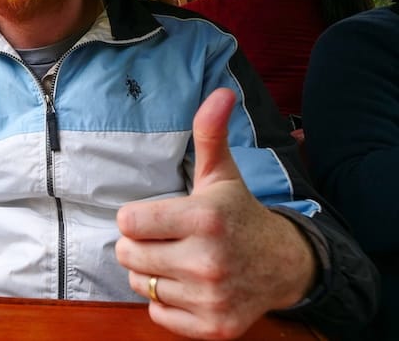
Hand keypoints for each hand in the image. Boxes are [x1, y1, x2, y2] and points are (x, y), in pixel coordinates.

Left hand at [115, 89, 316, 339]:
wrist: (283, 265)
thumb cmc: (239, 215)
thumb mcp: (222, 175)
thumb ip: (209, 134)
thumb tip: (219, 93)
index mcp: (204, 218)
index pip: (128, 222)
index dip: (137, 218)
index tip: (158, 216)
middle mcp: (207, 261)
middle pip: (127, 255)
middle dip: (139, 245)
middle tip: (167, 239)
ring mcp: (211, 297)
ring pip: (140, 285)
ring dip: (153, 274)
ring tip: (180, 261)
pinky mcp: (213, 327)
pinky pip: (157, 314)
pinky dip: (166, 303)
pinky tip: (189, 286)